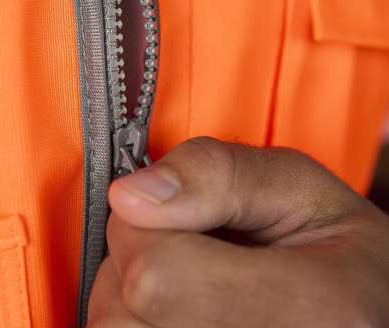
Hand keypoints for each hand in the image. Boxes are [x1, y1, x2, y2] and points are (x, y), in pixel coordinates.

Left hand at [88, 137, 388, 326]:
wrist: (371, 304)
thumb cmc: (342, 250)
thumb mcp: (298, 185)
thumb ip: (216, 173)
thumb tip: (131, 192)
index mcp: (306, 312)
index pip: (154, 275)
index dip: (145, 226)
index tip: (170, 208)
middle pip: (122, 314)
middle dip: (138, 261)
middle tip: (187, 245)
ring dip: (134, 296)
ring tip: (190, 279)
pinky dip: (144, 318)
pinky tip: (184, 305)